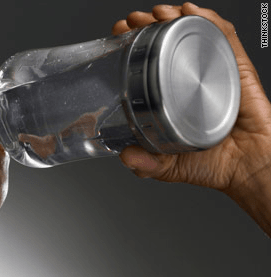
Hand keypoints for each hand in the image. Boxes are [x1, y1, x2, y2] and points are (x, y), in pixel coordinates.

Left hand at [112, 3, 270, 194]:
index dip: (132, 44)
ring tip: (158, 13)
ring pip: (195, 34)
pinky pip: (226, 39)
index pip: (148, 62)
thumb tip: (126, 156)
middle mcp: (191, 81)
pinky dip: (209, 20)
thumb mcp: (169, 166)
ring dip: (175, 16)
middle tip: (134, 20)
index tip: (119, 34)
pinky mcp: (238, 70)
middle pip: (168, 42)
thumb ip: (147, 164)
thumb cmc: (214, 165)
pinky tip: (193, 11)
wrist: (250, 168)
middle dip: (149, 24)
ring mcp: (215, 72)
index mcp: (172, 97)